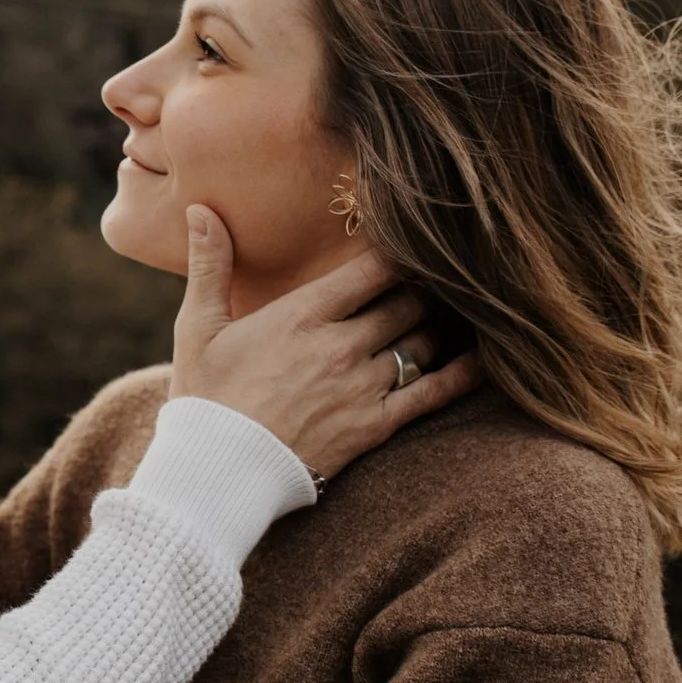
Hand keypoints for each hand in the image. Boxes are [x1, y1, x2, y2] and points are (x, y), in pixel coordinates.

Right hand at [170, 205, 479, 478]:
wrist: (216, 474)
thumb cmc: (204, 398)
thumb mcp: (198, 327)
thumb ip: (210, 265)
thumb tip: (199, 209)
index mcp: (303, 315)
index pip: (372, 269)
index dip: (398, 251)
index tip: (409, 240)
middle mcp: (341, 346)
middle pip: (407, 302)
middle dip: (423, 287)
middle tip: (437, 275)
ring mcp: (363, 387)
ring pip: (423, 341)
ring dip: (438, 324)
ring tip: (451, 310)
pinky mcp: (375, 427)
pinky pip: (433, 393)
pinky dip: (463, 372)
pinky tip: (483, 357)